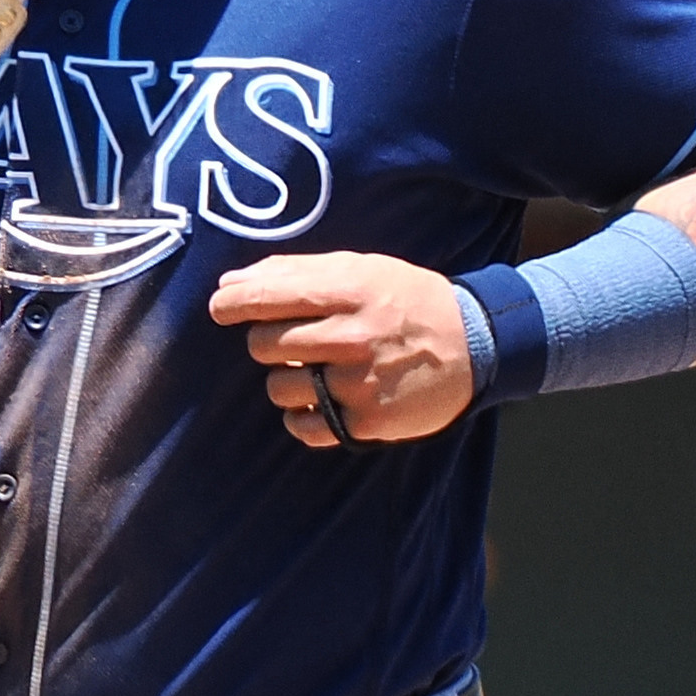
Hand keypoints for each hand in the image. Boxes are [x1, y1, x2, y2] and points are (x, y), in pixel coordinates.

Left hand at [209, 250, 476, 449]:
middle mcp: (355, 337)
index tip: (221, 307)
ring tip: (315, 369)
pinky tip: (322, 399)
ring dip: (285, 379)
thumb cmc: (405, 301)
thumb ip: (295, 271)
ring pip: (277, 388)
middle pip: (265, 345)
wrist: (474, 344)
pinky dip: (302, 415)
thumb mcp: (361, 269)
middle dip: (266, 341)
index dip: (233, 302)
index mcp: (353, 291)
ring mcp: (360, 383)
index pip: (271, 295)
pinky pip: (302, 426)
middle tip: (291, 338)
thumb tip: (230, 282)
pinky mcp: (366, 423)